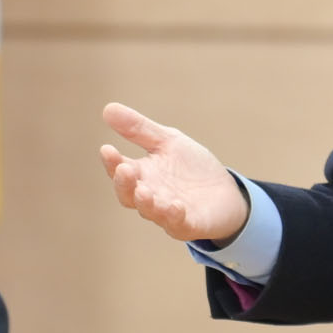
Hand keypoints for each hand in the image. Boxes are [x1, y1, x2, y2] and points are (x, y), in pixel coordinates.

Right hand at [98, 103, 250, 242]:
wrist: (225, 191)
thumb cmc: (191, 168)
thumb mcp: (168, 142)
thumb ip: (140, 129)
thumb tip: (107, 108)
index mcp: (142, 174)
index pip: (120, 169)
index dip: (112, 162)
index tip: (107, 148)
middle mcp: (150, 196)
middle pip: (128, 194)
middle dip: (124, 183)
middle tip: (124, 169)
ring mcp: (167, 212)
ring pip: (150, 211)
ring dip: (146, 202)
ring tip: (144, 191)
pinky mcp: (188, 224)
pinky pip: (178, 224)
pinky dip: (174, 216)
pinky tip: (176, 206)